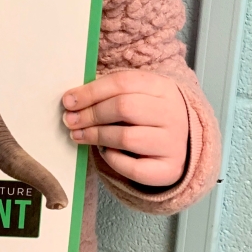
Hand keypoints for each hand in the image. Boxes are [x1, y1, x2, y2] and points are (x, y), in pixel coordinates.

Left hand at [62, 71, 188, 186]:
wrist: (183, 143)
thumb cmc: (148, 115)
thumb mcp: (137, 95)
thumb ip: (109, 93)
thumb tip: (72, 101)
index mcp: (162, 87)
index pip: (122, 82)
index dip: (91, 92)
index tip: (68, 101)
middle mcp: (172, 113)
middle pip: (124, 107)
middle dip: (91, 114)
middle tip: (70, 121)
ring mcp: (174, 143)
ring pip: (126, 138)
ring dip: (96, 136)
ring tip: (79, 135)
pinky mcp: (170, 169)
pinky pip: (134, 168)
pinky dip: (113, 159)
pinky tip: (104, 151)